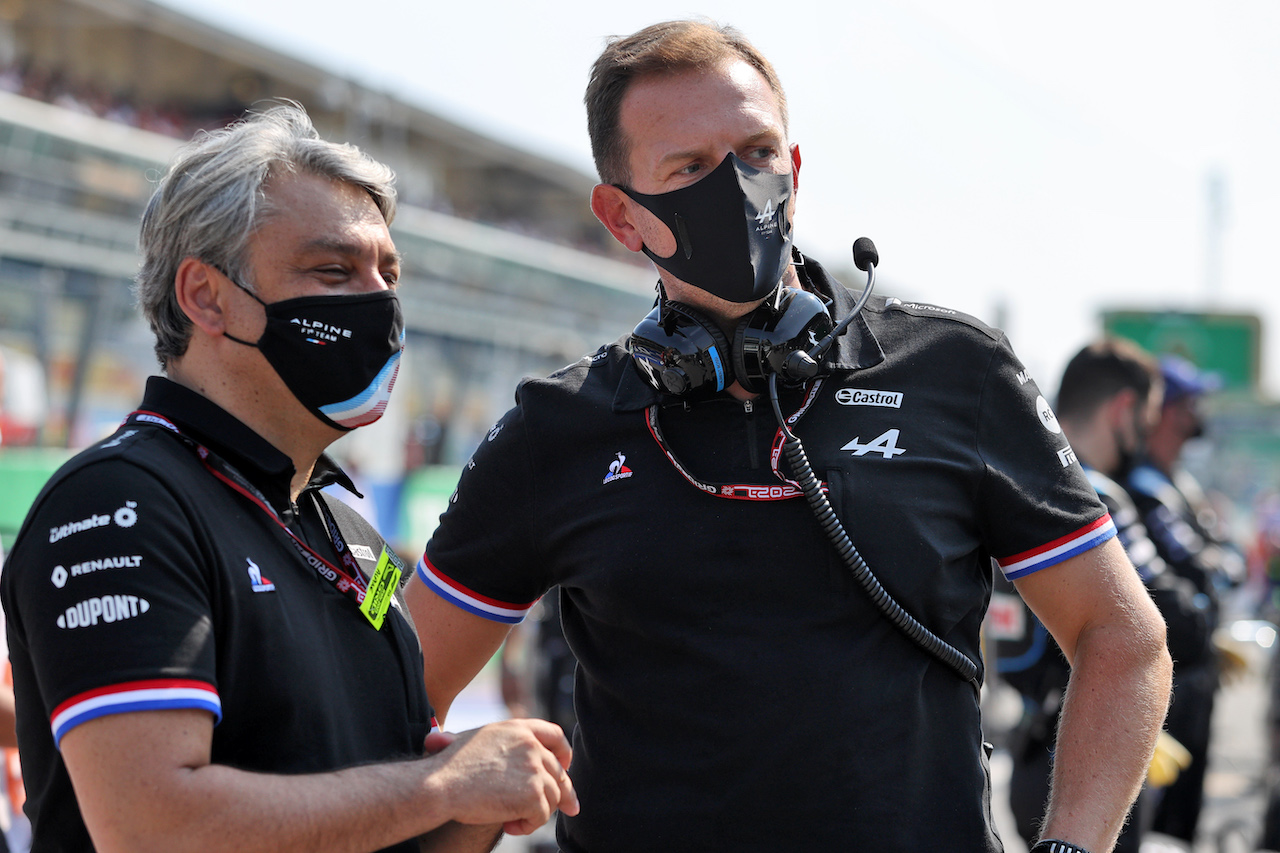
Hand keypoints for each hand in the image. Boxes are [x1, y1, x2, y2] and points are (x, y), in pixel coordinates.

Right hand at [427, 718, 577, 834]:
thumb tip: (485, 750)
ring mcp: (534, 769)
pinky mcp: (533, 795)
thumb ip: (498, 744)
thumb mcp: (475, 741)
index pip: (555, 735)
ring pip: (553, 797)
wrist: (440, 785)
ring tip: (513, 819)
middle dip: (564, 793)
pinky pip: (542, 816)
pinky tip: (509, 826)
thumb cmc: (449, 767)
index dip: (564, 753)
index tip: (565, 767)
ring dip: (536, 813)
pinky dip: (528, 826)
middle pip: (558, 772)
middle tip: (570, 808)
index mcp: (519, 729)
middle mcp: (531, 745)